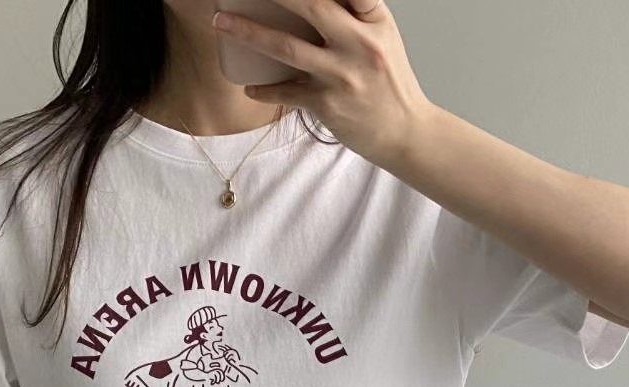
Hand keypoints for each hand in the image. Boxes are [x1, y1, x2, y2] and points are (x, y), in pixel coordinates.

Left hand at [213, 0, 434, 165]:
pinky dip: (266, 90)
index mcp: (373, 20)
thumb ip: (355, 12)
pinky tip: (250, 87)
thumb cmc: (389, 83)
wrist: (406, 132)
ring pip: (287, 48)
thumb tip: (308, 4)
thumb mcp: (382, 37)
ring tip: (222, 23)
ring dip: (248, 33)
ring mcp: (342, 75)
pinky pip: (288, 92)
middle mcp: (360, 44)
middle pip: (309, 5)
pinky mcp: (328, 104)